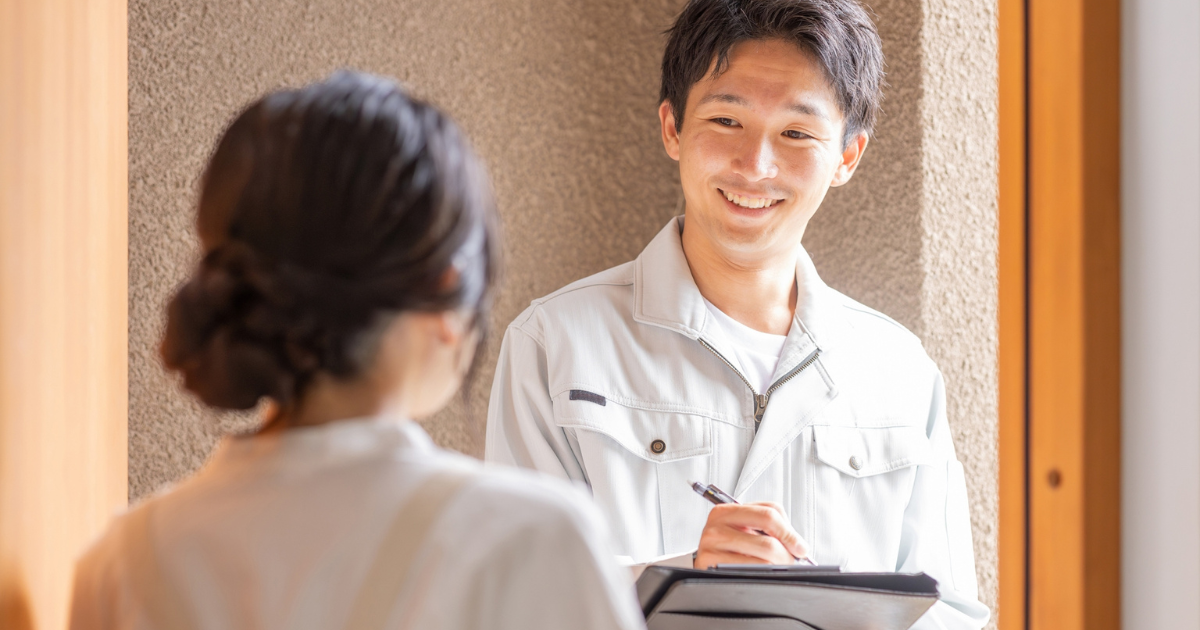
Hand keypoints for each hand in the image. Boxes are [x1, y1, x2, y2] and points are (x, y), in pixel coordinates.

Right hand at [693, 502, 808, 568]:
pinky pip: (750, 573)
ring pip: (763, 561)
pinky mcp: (711, 568)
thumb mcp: (745, 528)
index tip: (800, 547)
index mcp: (725, 511)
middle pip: (768, 543)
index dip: (789, 533)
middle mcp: (715, 528)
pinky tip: (761, 575)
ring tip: (776, 569)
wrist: (704, 568)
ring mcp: (711, 548)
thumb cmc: (729, 548)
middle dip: (787, 556)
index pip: (768, 514)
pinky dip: (763, 577)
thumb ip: (770, 525)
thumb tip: (798, 545)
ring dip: (777, 568)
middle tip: (792, 562)